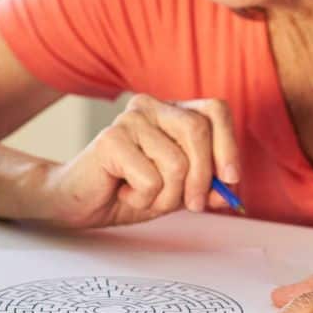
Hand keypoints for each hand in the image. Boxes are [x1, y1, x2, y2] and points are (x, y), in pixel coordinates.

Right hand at [40, 95, 241, 227]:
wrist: (81, 203)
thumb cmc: (129, 190)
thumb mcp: (177, 191)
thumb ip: (205, 187)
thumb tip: (230, 190)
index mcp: (171, 111)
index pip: (215, 110)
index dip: (229, 145)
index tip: (231, 180)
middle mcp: (150, 107)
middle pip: (198, 131)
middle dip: (202, 178)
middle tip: (192, 205)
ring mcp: (129, 120)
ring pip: (177, 163)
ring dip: (167, 196)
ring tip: (146, 197)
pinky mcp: (110, 140)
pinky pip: (151, 179)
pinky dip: (144, 199)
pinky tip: (125, 193)